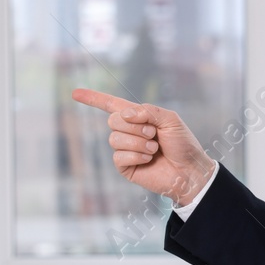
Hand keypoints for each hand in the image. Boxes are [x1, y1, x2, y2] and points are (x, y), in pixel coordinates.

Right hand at [71, 88, 216, 205]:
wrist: (190, 171)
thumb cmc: (183, 144)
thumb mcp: (170, 119)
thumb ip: (148, 111)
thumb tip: (125, 114)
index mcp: (138, 117)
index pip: (111, 105)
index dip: (93, 98)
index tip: (75, 93)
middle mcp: (128, 132)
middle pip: (113, 120)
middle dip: (135, 126)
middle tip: (153, 134)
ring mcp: (125, 150)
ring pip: (115, 139)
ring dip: (138, 143)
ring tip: (154, 149)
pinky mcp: (125, 167)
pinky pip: (119, 156)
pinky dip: (136, 156)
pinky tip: (149, 160)